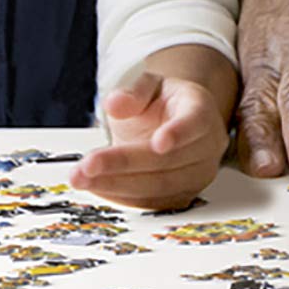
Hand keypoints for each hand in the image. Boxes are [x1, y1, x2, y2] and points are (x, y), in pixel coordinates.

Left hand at [71, 62, 230, 210]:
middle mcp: (206, 147)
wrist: (173, 124)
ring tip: (82, 178)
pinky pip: (152, 203)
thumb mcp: (149, 86)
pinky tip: (96, 186)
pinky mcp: (182, 196)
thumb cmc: (163, 104)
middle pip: (168, 161)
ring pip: (159, 187)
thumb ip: (134, 93)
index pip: (195, 123)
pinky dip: (121, 196)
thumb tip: (114, 104)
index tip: (158, 143)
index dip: (178, 133)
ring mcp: (197, 175)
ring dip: (117, 185)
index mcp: (200, 111)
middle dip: (125, 164)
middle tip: (88, 164)